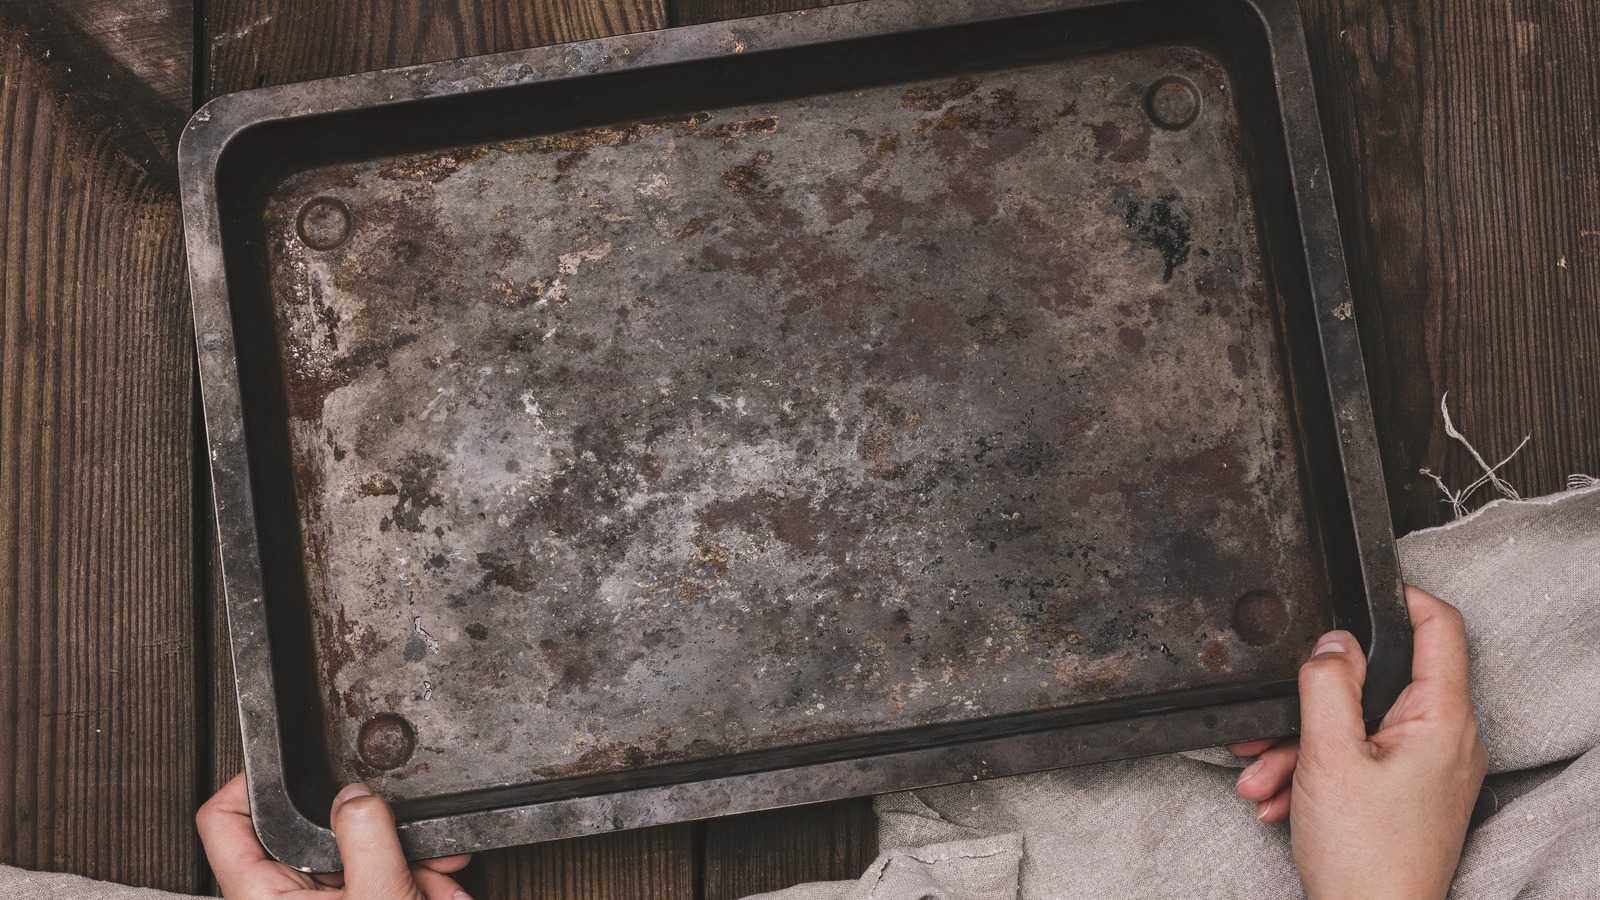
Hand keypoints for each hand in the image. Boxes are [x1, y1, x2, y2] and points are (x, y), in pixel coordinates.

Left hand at [197, 773, 472, 899]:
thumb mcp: (379, 899)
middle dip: (375, 832)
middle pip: (312, 836)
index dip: (251, 779)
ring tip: (438, 882)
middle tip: (413, 838)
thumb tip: (356, 794)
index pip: (222, 819)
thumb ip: (366, 838)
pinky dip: (409, 884)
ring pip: (352, 860)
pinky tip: (437, 892)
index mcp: (261, 899)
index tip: (294, 760)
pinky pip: (372, 884)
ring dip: (405, 863)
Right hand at [1227, 585, 1486, 899]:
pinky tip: (1281, 797)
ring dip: (1300, 745)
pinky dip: (1314, 773)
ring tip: (1264, 775)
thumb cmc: (1365, 857)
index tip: (1358, 592)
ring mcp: (1428, 770)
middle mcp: (1445, 741)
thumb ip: (1328, 684)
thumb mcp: (1328, 754)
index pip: (1440, 627)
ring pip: (1357, 727)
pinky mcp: (1406, 795)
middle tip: (1274, 718)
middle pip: (1377, 684)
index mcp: (1441, 720)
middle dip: (1313, 700)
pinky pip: (1357, 761)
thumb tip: (1331, 642)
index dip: (1400, 598)